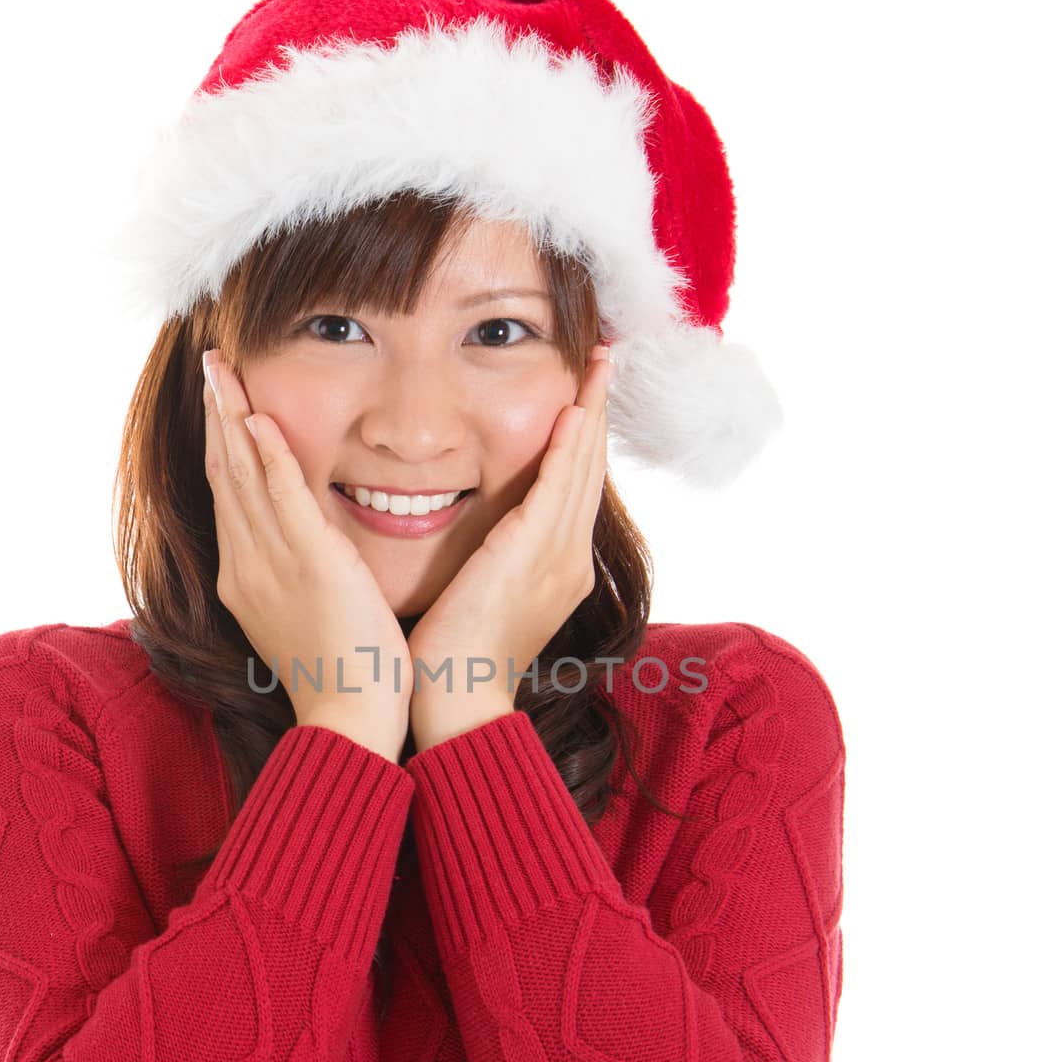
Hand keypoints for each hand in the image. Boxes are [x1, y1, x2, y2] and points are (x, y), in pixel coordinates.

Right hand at [202, 350, 410, 759]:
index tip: (220, 401)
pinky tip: (258, 420)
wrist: (349, 719)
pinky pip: (282, 500)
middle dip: (217, 415)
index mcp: (246, 576)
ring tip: (222, 369)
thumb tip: (307, 546)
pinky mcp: (310, 565)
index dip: (222, 443)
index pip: (229, 494)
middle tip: (211, 364)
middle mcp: (247, 564)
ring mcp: (272, 563)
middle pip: (224, 474)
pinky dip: (267, 458)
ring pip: (242, 476)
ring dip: (232, 417)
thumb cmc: (342, 675)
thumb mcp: (306, 614)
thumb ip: (298, 573)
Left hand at [406, 344, 612, 748]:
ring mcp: (558, 557)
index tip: (584, 393)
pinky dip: (567, 447)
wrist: (457, 703)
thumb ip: (491, 561)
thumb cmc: (455, 661)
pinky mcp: (533, 554)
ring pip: (581, 468)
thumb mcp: (481, 597)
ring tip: (599, 363)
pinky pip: (556, 487)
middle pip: (589, 468)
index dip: (583, 437)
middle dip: (597, 411)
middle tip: (606, 357)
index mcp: (557, 569)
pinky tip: (571, 410)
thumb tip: (481, 539)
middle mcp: (569, 559)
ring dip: (590, 411)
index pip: (574, 487)